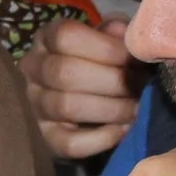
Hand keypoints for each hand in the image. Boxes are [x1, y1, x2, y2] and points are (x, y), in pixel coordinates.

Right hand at [21, 17, 142, 159]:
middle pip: (63, 73)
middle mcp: (33, 69)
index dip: (105, 47)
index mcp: (47, 38)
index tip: (134, 58)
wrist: (93, 95)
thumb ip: (118, 32)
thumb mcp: (110, 38)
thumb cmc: (104, 60)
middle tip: (142, 86)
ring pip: (66, 107)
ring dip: (111, 109)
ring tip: (137, 108)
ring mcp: (36, 105)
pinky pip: (69, 143)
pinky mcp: (47, 138)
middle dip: (112, 81)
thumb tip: (123, 35)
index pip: (65, 36)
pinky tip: (123, 129)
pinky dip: (102, 138)